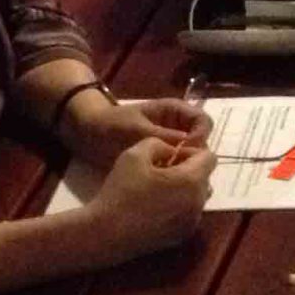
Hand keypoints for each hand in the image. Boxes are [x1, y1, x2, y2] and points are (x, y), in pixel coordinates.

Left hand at [67, 93, 213, 170]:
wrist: (91, 135)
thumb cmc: (113, 126)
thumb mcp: (139, 129)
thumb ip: (165, 136)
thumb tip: (192, 147)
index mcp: (175, 111)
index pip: (203, 121)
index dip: (201, 136)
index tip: (190, 153)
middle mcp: (178, 126)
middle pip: (201, 141)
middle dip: (195, 156)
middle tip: (183, 171)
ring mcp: (172, 143)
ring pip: (191, 156)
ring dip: (186, 167)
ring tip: (176, 179)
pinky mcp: (164, 158)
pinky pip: (179, 165)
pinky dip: (176, 174)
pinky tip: (169, 183)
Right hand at [81, 136, 216, 260]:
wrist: (106, 233)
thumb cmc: (121, 191)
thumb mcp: (135, 154)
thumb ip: (159, 143)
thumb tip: (171, 150)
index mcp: (192, 181)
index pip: (209, 158)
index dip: (190, 151)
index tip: (170, 156)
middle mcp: (199, 203)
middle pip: (205, 177)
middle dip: (188, 170)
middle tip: (161, 171)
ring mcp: (192, 222)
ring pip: (198, 196)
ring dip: (184, 188)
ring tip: (158, 188)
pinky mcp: (183, 235)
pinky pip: (189, 213)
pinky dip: (179, 206)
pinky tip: (155, 207)